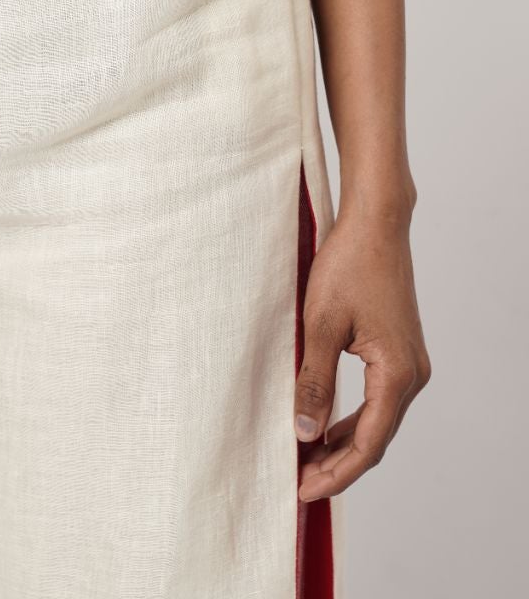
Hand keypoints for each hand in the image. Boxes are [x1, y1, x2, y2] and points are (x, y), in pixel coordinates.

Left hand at [294, 204, 430, 500]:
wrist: (376, 223)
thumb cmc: (349, 264)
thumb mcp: (321, 324)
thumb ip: (314, 382)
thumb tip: (304, 434)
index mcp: (397, 374)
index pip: (367, 445)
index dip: (335, 473)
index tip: (303, 491)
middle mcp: (413, 374)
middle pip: (376, 439)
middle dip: (338, 466)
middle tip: (300, 484)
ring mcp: (410, 363)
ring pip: (378, 421)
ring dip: (345, 444)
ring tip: (308, 461)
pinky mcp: (400, 351)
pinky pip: (379, 400)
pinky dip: (354, 419)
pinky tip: (328, 426)